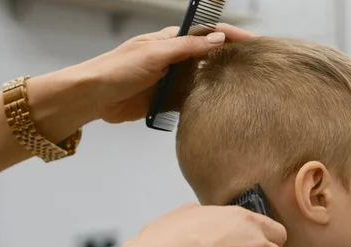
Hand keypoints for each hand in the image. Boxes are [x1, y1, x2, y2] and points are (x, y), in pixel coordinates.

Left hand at [79, 24, 255, 123]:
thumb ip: (187, 48)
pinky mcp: (167, 100)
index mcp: (172, 41)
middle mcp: (175, 59)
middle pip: (209, 58)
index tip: (254, 43)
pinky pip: (191, 101)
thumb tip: (220, 40)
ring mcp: (172, 80)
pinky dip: (204, 104)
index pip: (208, 34)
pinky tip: (219, 108)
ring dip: (219, 85)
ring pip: (203, 81)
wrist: (93, 98)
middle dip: (231, 61)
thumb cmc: (119, 69)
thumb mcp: (155, 54)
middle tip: (256, 70)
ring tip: (244, 91)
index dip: (231, 36)